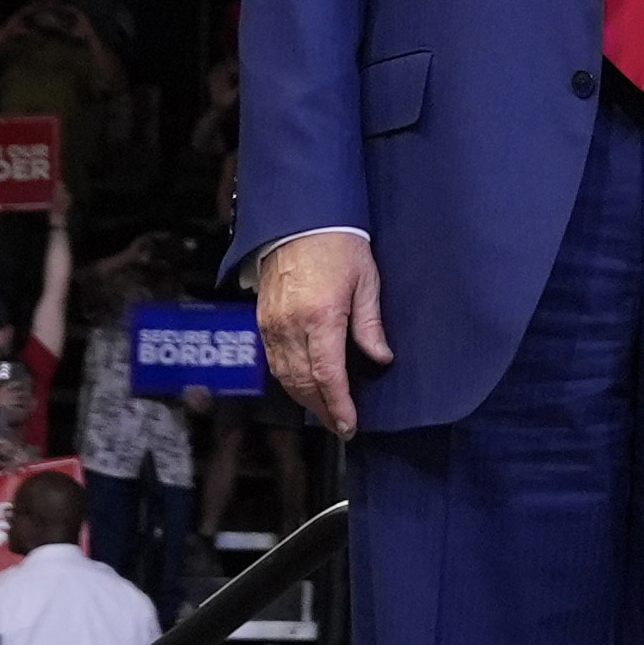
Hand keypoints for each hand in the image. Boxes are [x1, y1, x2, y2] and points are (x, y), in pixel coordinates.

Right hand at [255, 231, 384, 434]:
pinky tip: (302, 385)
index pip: (327, 375)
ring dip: (304, 398)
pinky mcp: (263, 318)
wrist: (301, 218)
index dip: (338, 406)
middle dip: (322, 409)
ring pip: (284, 375)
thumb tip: (380, 358)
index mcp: (320, 316)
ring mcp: (273, 323)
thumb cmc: (339, 244)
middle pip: (303, 382)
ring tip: (325, 411)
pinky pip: (273, 360)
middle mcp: (291, 324)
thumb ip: (370, 324)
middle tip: (341, 426)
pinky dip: (288, 379)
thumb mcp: (366, 281)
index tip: (349, 424)